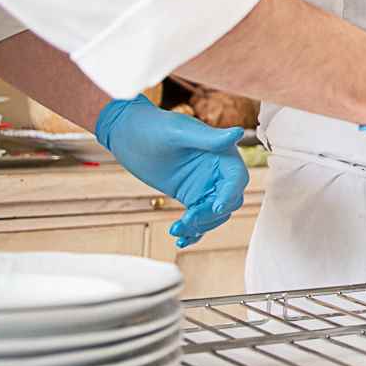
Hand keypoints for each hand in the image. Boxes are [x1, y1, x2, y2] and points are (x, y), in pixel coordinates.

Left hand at [95, 96, 248, 248]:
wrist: (127, 133)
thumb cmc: (153, 126)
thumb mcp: (179, 132)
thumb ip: (209, 138)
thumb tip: (237, 133)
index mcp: (221, 152)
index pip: (236, 178)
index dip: (229, 193)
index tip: (216, 207)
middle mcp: (217, 170)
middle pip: (228, 200)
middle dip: (211, 214)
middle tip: (188, 220)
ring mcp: (204, 184)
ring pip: (214, 214)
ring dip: (200, 225)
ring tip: (177, 229)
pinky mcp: (189, 195)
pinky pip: (199, 217)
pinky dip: (194, 231)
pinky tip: (181, 238)